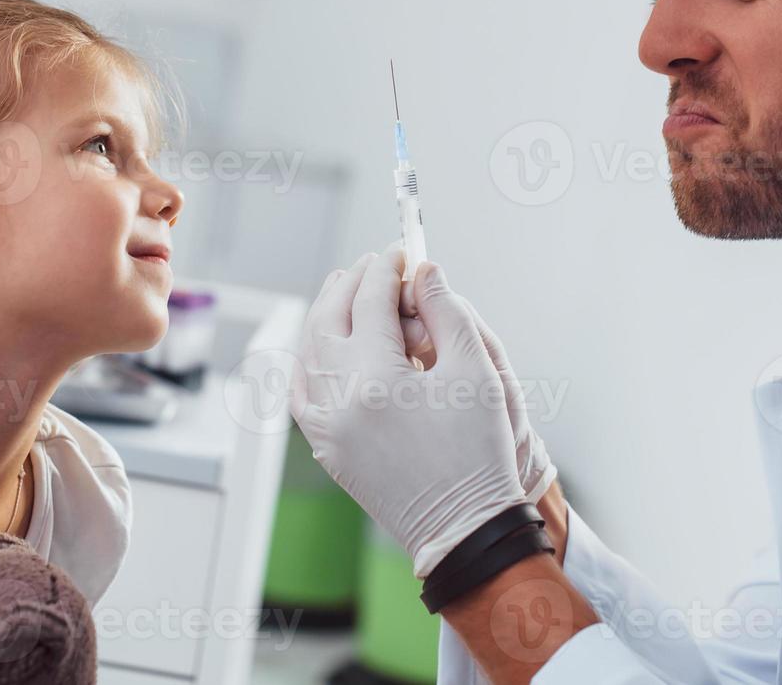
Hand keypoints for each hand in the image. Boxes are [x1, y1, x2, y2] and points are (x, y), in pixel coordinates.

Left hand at [294, 245, 527, 577]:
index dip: (386, 268)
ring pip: (308, 351)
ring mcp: (326, 428)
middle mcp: (340, 401)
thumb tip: (423, 270)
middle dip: (350, 283)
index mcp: (377, 379)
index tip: (402, 252)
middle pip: (329, 317)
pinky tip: (323, 344)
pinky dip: (308, 359)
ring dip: (326, 314)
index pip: (370, 300)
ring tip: (347, 291)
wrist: (465, 529)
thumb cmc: (480, 452)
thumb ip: (446, 310)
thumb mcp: (476, 371)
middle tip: (374, 264)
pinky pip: (301, 391)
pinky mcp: (326, 449)